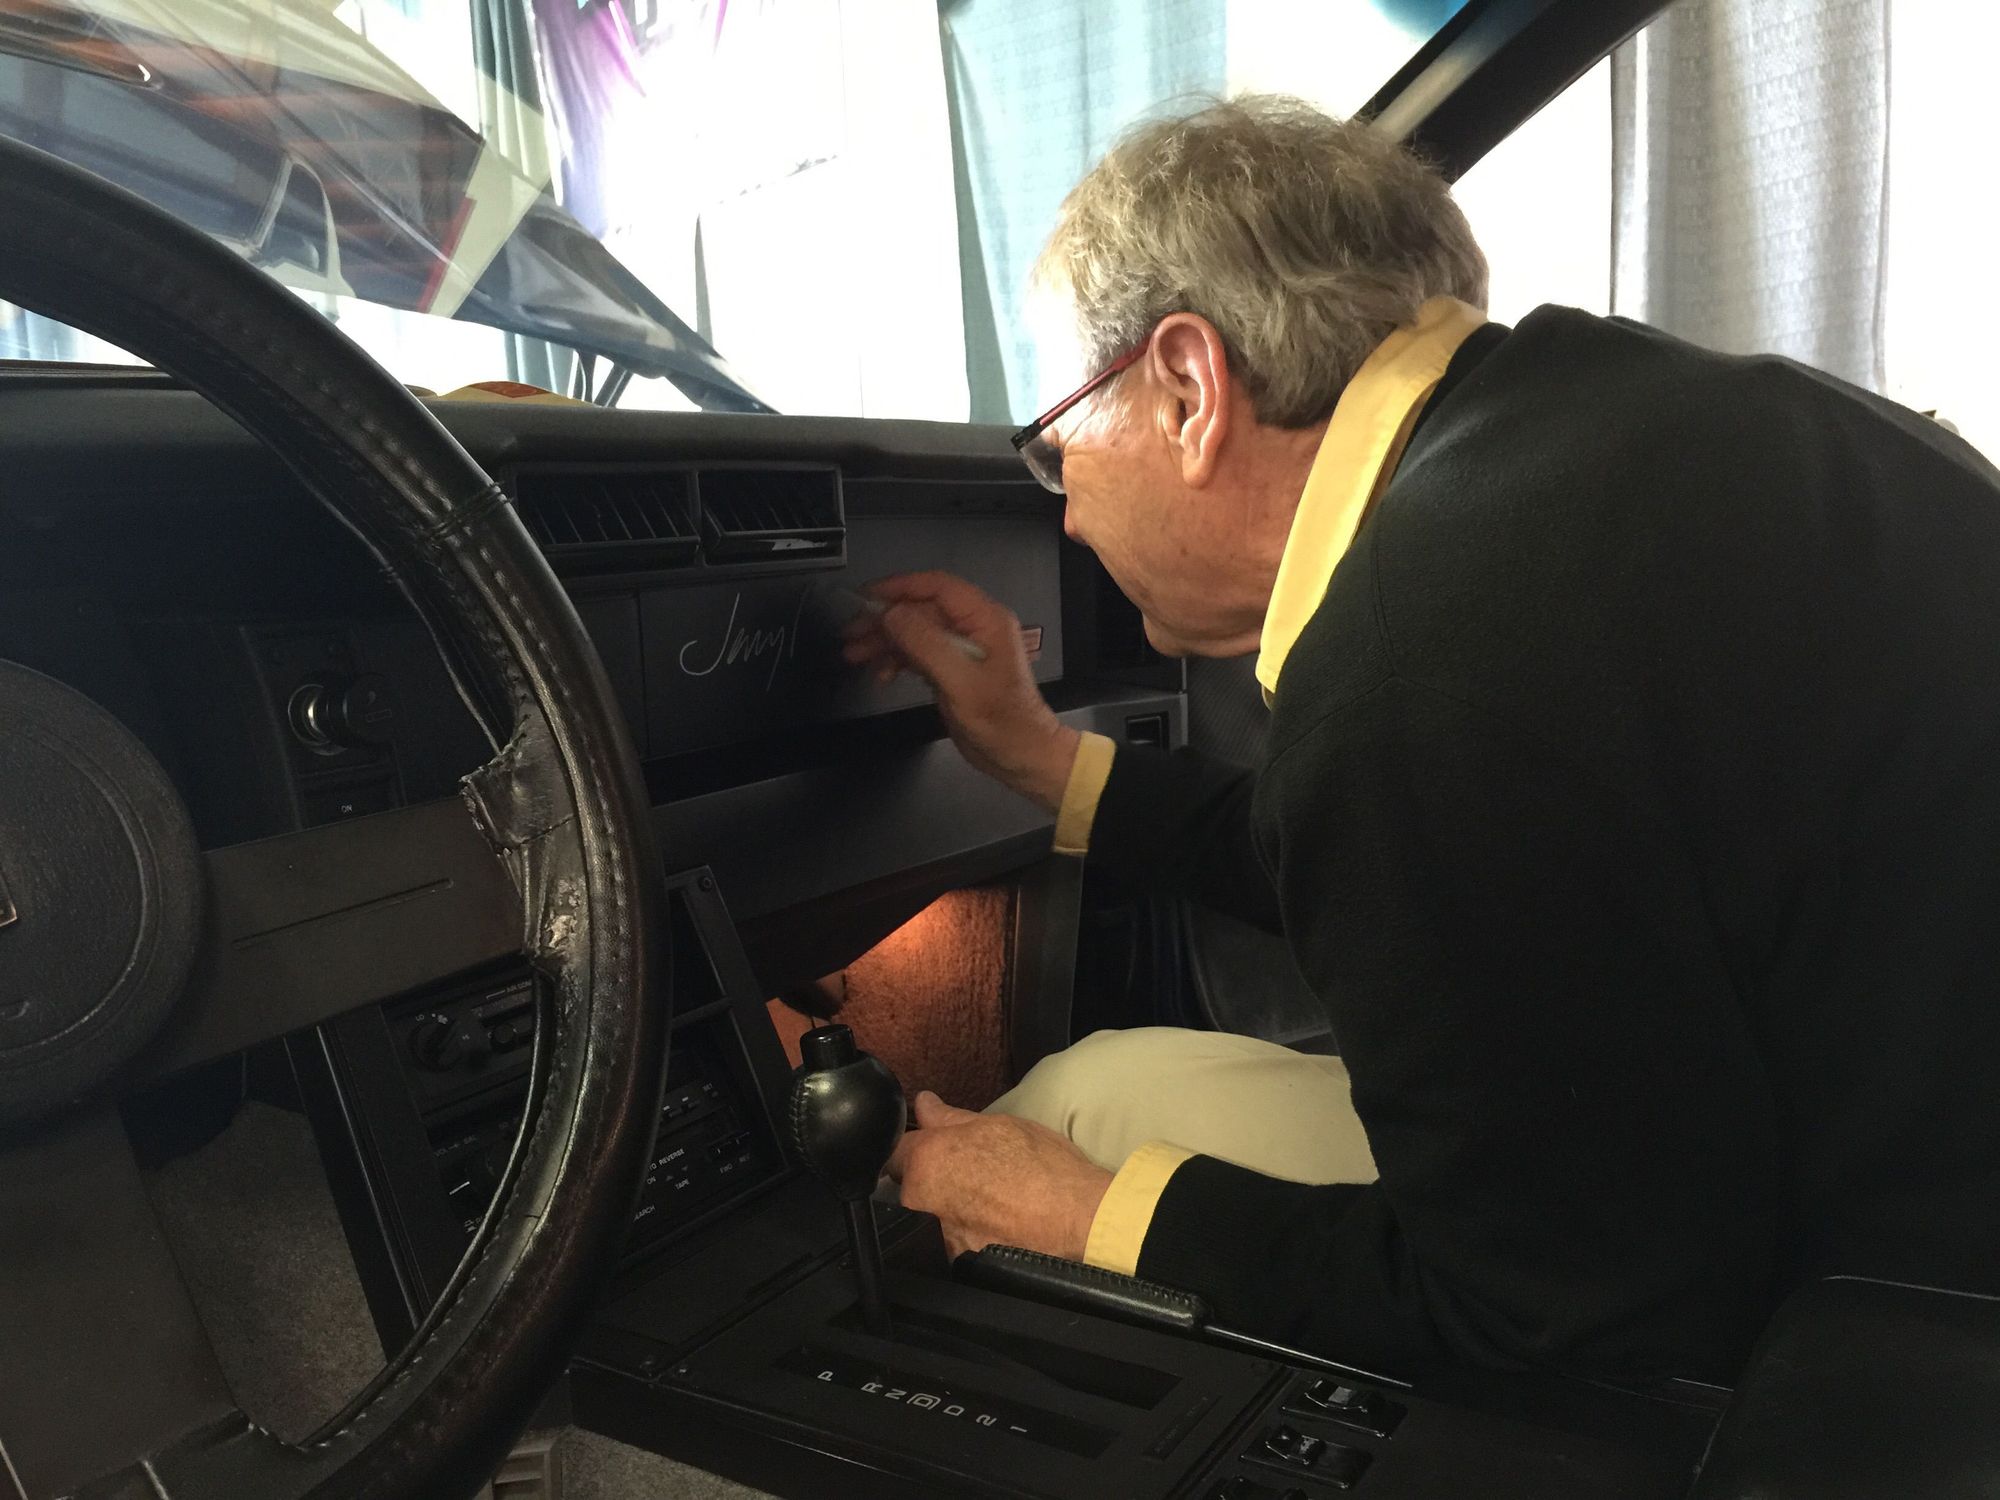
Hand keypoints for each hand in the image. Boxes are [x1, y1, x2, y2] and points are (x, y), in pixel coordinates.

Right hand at [841, 571, 1079, 812]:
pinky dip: (897, 659)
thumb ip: (926, 644)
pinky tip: (882, 672)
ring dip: (885, 641)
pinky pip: (920, 652)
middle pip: (921, 609)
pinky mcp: (954, 669)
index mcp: (986, 620)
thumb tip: (894, 614)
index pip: (937, 586)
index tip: (869, 597)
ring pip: (916, 631)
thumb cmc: (1005, 723)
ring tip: (856, 653)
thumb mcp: (961, 682)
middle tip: (853, 631)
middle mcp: (975, 628)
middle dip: (884, 620)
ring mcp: (964, 649)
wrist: (1021, 755)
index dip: (900, 587)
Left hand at [887, 1091, 1112, 1260]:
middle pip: (914, 1185)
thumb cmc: (1042, 1168)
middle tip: (974, 1170)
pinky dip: (972, 1231)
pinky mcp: (961, 1263)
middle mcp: (924, 1202)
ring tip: (994, 1198)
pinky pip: (957, 1239)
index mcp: (927, 1161)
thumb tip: (925, 1104)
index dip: (913, 1145)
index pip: (894, 1150)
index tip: (929, 1144)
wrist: (1076, 1218)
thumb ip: (950, 1117)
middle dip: (935, 1177)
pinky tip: (1000, 1221)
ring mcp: (941, 1236)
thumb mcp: (996, 1125)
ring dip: (954, 1206)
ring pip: (936, 1214)